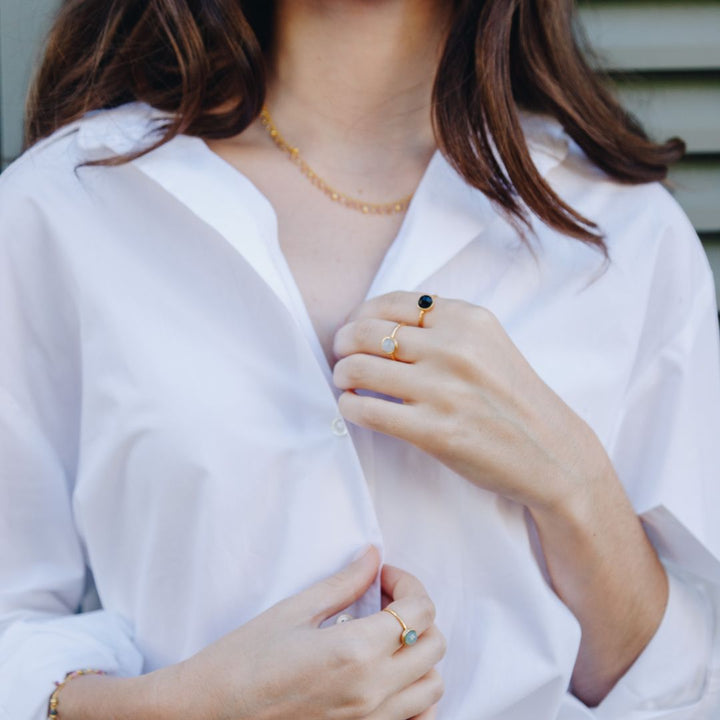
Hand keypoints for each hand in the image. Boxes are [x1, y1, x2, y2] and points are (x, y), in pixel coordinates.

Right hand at [165, 547, 444, 719]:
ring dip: (420, 655)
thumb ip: (344, 582)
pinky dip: (414, 696)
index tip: (384, 576)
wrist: (209, 714)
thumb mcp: (295, 611)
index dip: (409, 583)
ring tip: (387, 638)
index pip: (420, 610)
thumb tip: (373, 555)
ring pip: (432, 687)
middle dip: (419, 613)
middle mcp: (372, 692)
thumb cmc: (244, 659)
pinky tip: (387, 677)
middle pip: (435, 646)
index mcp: (356, 652)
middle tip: (386, 601)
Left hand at [333, 292, 612, 512]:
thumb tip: (379, 320)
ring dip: (342, 374)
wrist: (551, 453)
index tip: (354, 329)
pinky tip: (353, 406)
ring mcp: (443, 390)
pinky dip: (348, 406)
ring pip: (358, 367)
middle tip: (341, 356)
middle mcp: (454, 349)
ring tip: (345, 381)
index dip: (360, 314)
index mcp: (467, 320)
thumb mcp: (489, 344)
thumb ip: (443, 326)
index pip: (391, 303)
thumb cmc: (515, 399)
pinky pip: (366, 409)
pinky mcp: (433, 431)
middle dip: (343, 343)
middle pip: (366, 331)